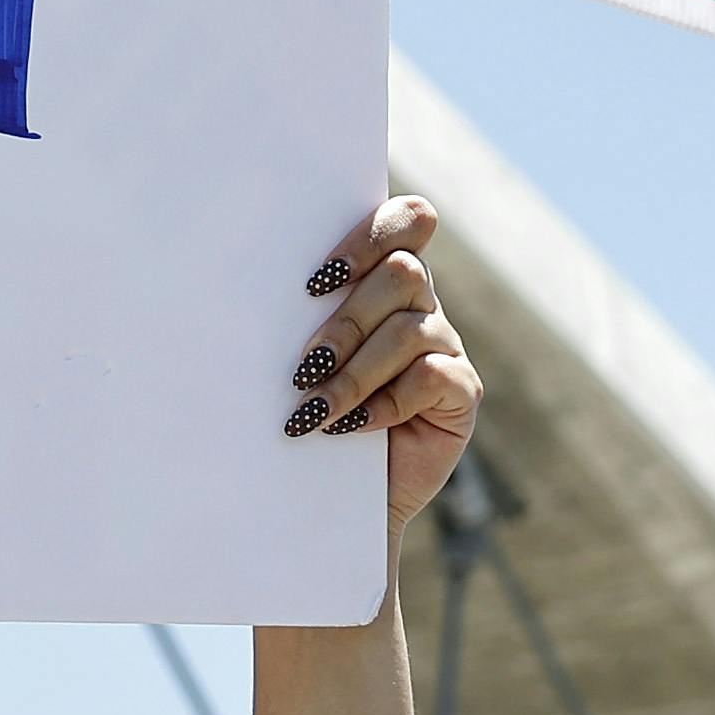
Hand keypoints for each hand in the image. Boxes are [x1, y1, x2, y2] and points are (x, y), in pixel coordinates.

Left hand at [288, 196, 478, 528]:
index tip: (316, 283)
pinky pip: (431, 376)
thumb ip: (302, 317)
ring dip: (354, 373)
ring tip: (312, 411)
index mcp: (385, 279)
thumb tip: (253, 289)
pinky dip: (384, 403)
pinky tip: (350, 428)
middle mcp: (422, 305)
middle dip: (346, 322)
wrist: (336, 493)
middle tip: (303, 369)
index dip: (370, 237)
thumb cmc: (309, 413)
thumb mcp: (303, 358)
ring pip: (409, 331)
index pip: (406, 222)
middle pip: (403, 274)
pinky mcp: (462, 391)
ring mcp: (446, 346)